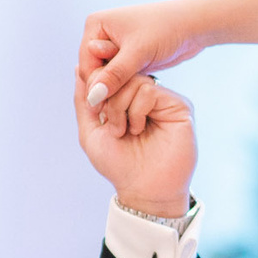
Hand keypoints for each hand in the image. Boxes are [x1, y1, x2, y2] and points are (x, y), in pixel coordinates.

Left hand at [74, 65, 196, 218]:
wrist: (143, 190)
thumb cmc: (119, 165)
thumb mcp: (91, 131)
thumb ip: (83, 100)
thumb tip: (79, 67)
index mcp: (127, 99)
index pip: (110, 72)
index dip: (97, 81)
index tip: (94, 108)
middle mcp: (146, 96)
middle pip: (120, 72)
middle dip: (106, 96)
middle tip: (108, 122)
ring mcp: (163, 100)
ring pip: (134, 80)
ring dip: (119, 107)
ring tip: (123, 131)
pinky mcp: (178, 106)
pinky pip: (149, 91)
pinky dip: (136, 111)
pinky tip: (137, 129)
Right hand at [78, 3, 207, 115]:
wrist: (192, 25)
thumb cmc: (165, 30)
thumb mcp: (138, 53)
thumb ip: (115, 75)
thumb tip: (92, 96)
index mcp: (96, 25)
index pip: (86, 64)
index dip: (95, 87)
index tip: (104, 109)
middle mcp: (101, 34)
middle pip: (94, 71)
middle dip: (105, 90)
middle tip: (115, 114)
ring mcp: (113, 46)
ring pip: (107, 77)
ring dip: (115, 91)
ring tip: (124, 109)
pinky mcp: (127, 57)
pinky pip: (119, 77)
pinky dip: (124, 88)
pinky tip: (132, 102)